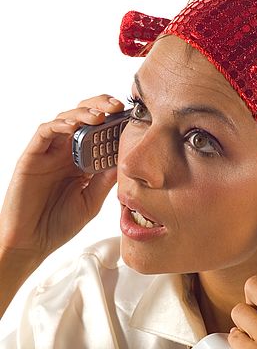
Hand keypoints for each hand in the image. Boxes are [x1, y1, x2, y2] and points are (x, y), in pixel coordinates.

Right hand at [0, 94, 124, 266]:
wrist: (32, 242)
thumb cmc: (59, 224)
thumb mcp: (91, 201)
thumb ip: (105, 180)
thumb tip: (124, 160)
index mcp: (82, 162)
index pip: (99, 133)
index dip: (114, 122)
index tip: (132, 118)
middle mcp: (66, 153)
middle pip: (83, 119)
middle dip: (101, 107)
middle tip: (117, 106)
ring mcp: (49, 153)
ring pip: (65, 119)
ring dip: (83, 113)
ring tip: (100, 115)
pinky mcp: (32, 156)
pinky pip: (44, 132)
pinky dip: (59, 125)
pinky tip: (73, 126)